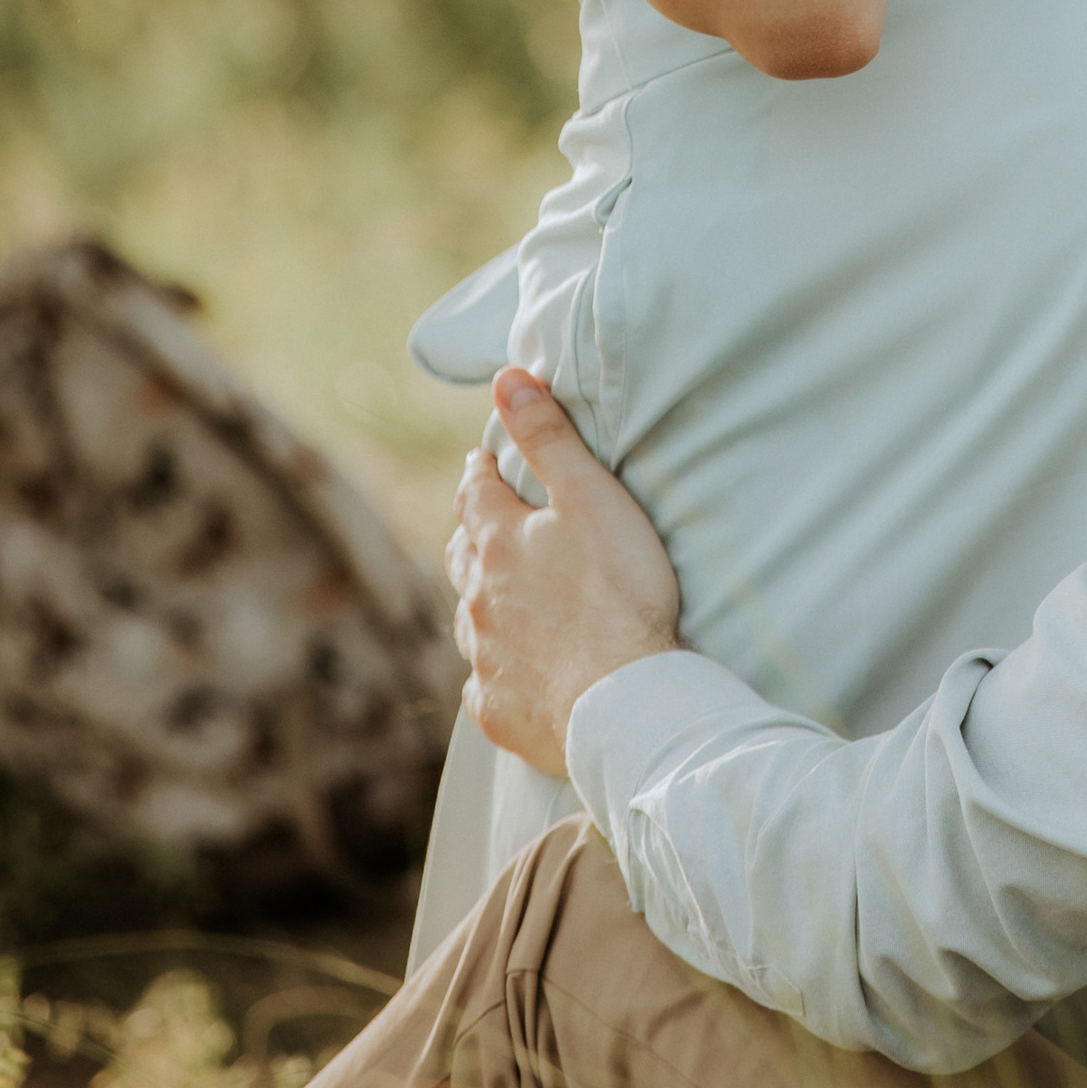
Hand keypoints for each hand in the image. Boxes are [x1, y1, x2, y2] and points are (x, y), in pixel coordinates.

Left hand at [445, 370, 681, 773]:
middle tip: (482, 519)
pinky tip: (506, 667)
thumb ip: (548, 437)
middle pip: (464, 556)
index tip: (483, 461)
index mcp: (500, 542)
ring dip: (479, 598)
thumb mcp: (591, 496)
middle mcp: (480, 599)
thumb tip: (506, 379)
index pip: (476, 494)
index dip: (480, 473)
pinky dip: (493, 664)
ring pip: (469, 619)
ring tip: (493, 592)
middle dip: (472, 531)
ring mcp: (485, 657)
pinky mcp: (498, 708)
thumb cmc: (619, 591)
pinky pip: (484, 680)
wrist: (622, 699)